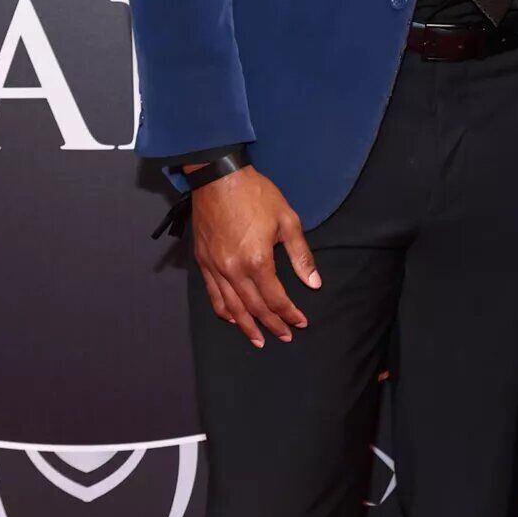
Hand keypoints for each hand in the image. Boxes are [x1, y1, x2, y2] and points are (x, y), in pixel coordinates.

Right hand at [189, 166, 320, 348]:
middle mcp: (234, 270)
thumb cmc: (256, 195)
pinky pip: (212, 294)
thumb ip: (301, 256)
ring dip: (246, 326)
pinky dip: (223, 310)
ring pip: (231, 307)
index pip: (275, 299)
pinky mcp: (203, 261)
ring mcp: (216, 267)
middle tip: (284, 337)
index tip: (300, 322)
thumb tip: (313, 283)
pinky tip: (232, 319)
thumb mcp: (288, 221)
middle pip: (254, 308)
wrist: (218, 176)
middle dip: (271, 325)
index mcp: (257, 261)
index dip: (289, 314)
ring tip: (258, 340)